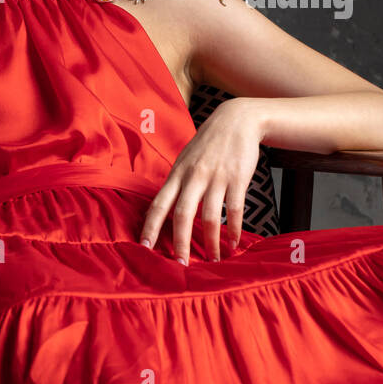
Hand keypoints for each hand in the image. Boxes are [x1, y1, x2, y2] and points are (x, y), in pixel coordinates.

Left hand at [139, 97, 263, 263]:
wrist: (237, 119)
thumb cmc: (209, 143)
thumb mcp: (186, 158)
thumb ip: (177, 183)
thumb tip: (163, 211)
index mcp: (178, 173)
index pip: (159, 203)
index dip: (150, 227)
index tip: (144, 248)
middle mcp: (194, 176)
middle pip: (182, 214)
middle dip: (180, 242)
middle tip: (181, 264)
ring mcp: (216, 177)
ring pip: (210, 216)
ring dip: (211, 242)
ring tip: (213, 259)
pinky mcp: (237, 178)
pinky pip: (234, 209)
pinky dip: (234, 230)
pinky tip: (233, 243)